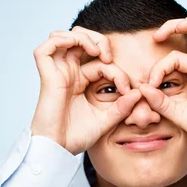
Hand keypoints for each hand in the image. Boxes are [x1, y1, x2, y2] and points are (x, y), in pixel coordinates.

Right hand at [31, 27, 141, 154]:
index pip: (100, 64)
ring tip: (97, 52)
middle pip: (80, 40)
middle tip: (109, 57)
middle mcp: (68, 74)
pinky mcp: (47, 75)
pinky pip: (47, 47)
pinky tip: (82, 48)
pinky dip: (63, 39)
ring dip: (83, 37)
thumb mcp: (106, 120)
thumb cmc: (77, 137)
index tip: (127, 90)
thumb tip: (138, 92)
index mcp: (80, 82)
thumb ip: (122, 106)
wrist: (59, 149)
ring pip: (64, 37)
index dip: (117, 71)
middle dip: (99, 41)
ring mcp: (57, 73)